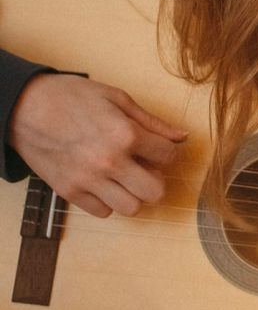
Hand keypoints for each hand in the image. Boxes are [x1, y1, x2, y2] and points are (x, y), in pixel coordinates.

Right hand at [9, 73, 186, 217]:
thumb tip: (181, 137)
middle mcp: (108, 161)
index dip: (169, 152)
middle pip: (155, 192)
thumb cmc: (70, 97)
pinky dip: (107, 201)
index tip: (159, 150)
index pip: (169, 156)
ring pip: (131, 208)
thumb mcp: (116, 98)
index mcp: (124, 134)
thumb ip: (152, 121)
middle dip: (156, 180)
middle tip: (145, 168)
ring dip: (133, 195)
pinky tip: (103, 183)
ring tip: (124, 178)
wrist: (23, 107)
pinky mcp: (69, 191)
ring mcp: (88, 180)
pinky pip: (103, 212)